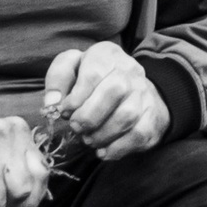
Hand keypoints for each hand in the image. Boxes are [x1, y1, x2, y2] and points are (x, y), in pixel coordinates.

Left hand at [43, 42, 169, 160]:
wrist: (134, 91)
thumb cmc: (94, 81)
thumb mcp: (72, 69)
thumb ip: (58, 79)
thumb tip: (53, 103)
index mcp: (107, 54)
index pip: (94, 72)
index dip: (76, 97)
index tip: (65, 111)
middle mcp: (130, 71)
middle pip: (114, 90)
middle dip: (89, 116)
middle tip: (76, 127)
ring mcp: (145, 94)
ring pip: (127, 115)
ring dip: (102, 134)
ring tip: (88, 140)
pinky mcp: (153, 117)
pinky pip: (138, 134)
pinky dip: (117, 148)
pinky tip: (103, 151)